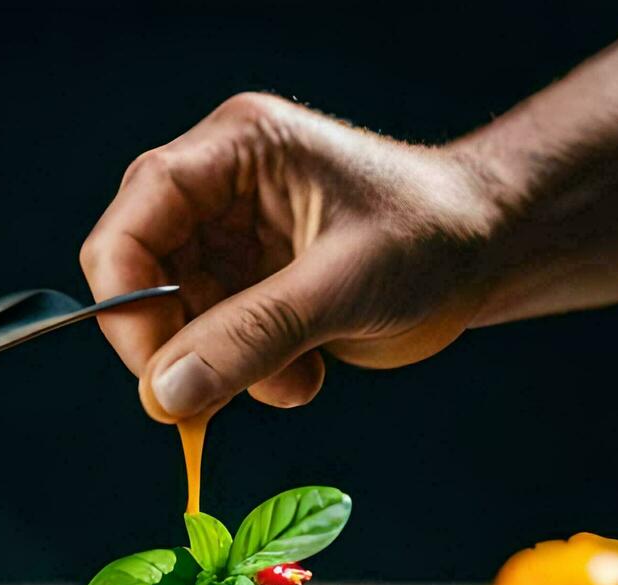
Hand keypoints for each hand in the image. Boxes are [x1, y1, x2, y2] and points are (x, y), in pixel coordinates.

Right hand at [79, 92, 500, 421]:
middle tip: (203, 399)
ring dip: (220, 368)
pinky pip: (210, 342)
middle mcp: (220, 189)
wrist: (490, 251)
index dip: (127, 293)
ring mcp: (230, 238)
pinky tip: (304, 376)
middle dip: (173, 342)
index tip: (155, 367)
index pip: (135, 216)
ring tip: (294, 383)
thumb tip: (164, 394)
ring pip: (172, 317)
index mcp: (236, 151)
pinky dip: (245, 375)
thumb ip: (252, 335)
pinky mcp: (246, 284)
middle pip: (138, 270)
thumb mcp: (343, 286)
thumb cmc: (432, 237)